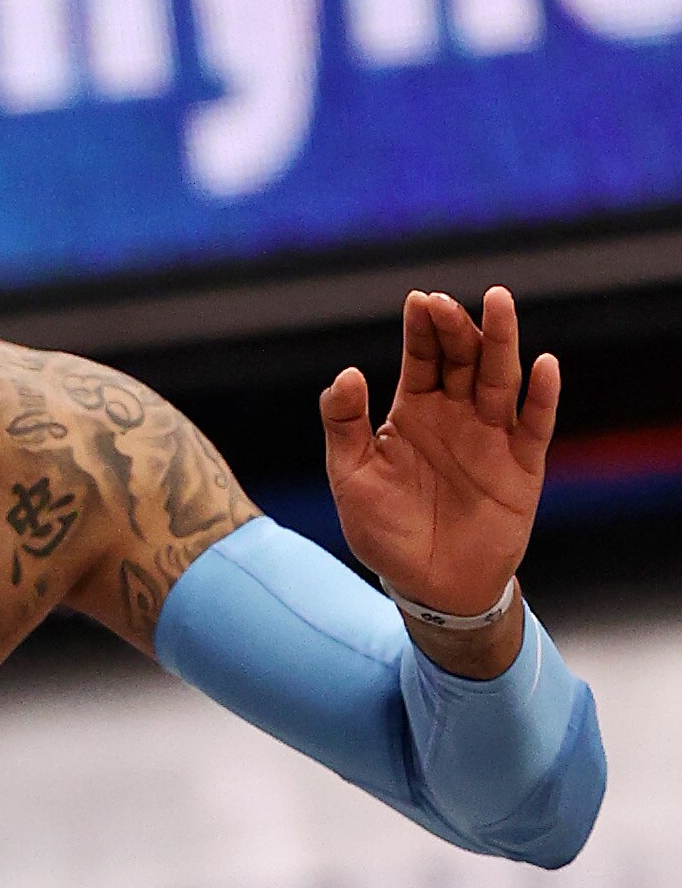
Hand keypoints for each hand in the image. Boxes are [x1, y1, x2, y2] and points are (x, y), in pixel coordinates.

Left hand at [320, 289, 557, 670]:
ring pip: (499, 378)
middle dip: (457, 328)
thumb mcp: (351, 479)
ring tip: (498, 303)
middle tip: (447, 304)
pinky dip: (541, 395)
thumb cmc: (386, 532)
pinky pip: (535, 423)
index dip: (422, 328)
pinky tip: (542, 366)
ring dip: (501, 341)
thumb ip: (344, 427)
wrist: (428, 586)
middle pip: (462, 357)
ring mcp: (492, 435)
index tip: (418, 301)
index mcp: (415, 411)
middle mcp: (457, 413)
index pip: (422, 357)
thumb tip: (344, 374)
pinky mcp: (522, 463)